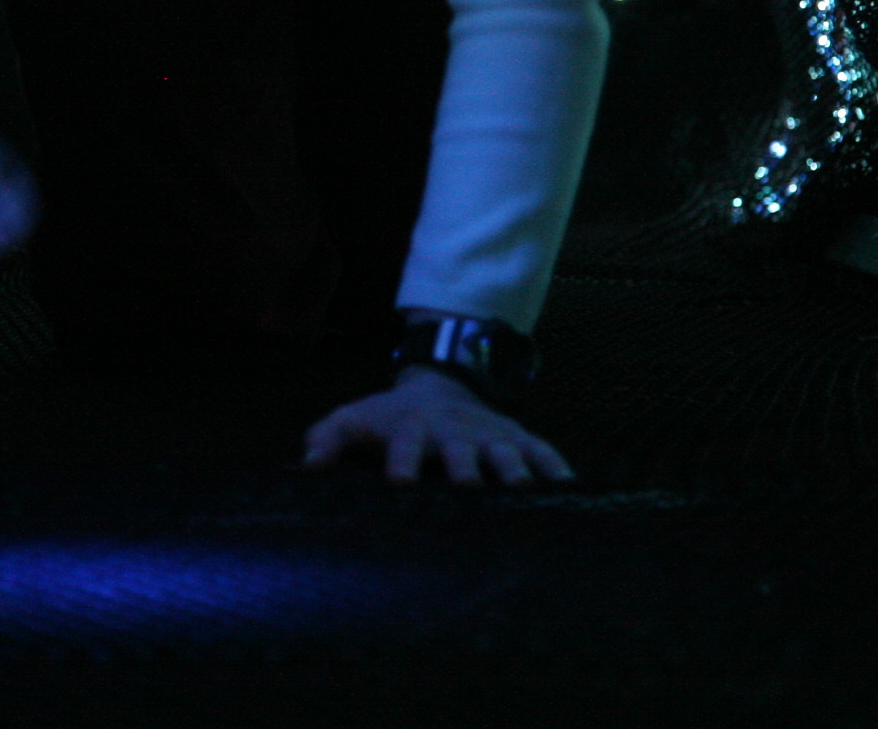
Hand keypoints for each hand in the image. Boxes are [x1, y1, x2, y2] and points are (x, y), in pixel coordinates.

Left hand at [302, 365, 574, 485]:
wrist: (440, 384)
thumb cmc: (391, 417)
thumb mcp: (355, 419)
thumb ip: (327, 438)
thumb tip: (306, 465)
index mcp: (412, 428)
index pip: (404, 446)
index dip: (401, 462)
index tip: (399, 483)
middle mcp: (454, 431)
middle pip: (461, 450)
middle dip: (465, 467)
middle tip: (469, 486)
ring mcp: (490, 434)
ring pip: (505, 452)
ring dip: (514, 472)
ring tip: (523, 493)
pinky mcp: (518, 437)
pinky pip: (543, 451)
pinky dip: (557, 470)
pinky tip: (571, 492)